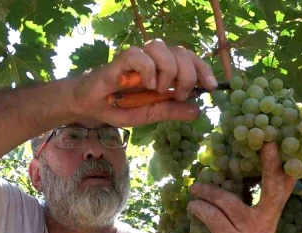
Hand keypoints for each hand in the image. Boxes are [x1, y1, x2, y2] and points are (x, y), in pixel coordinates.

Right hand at [69, 39, 217, 127]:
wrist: (89, 106)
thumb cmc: (119, 107)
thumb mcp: (150, 115)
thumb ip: (171, 111)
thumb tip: (198, 110)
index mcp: (164, 69)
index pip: (189, 59)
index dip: (203, 69)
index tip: (211, 87)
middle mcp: (153, 59)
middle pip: (181, 52)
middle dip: (188, 75)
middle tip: (180, 94)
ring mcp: (138, 57)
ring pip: (162, 48)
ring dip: (169, 70)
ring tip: (161, 90)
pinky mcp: (122, 60)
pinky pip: (140, 55)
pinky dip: (148, 70)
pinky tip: (147, 85)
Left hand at [187, 142, 295, 232]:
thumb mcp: (244, 225)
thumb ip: (242, 203)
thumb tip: (227, 169)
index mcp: (271, 217)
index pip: (283, 188)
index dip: (285, 166)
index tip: (284, 142)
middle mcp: (266, 225)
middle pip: (272, 190)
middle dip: (269, 166)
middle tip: (267, 142)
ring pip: (229, 203)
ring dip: (208, 192)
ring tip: (195, 187)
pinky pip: (214, 218)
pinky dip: (200, 209)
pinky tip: (193, 206)